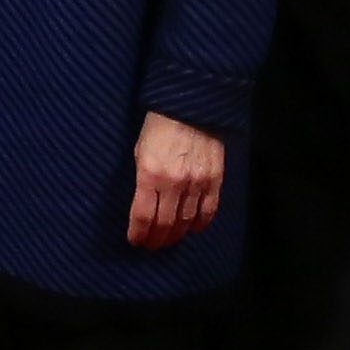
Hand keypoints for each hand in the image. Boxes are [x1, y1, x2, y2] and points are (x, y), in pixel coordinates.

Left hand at [126, 112, 226, 251]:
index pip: (142, 215)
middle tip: (151, 244)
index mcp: (149, 174)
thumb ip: (143, 179)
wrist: (190, 105)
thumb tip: (144, 205)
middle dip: (155, 238)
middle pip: (164, 224)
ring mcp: (196, 182)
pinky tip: (192, 228)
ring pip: (185, 221)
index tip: (135, 240)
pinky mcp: (214, 178)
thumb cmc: (159, 126)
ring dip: (175, 234)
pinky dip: (199, 223)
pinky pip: (208, 210)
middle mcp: (173, 182)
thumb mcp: (140, 150)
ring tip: (168, 239)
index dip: (138, 233)